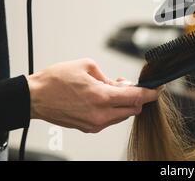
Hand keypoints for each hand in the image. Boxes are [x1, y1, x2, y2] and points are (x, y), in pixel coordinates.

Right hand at [26, 58, 162, 132]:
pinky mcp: (88, 128)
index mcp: (101, 97)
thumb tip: (122, 84)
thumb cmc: (56, 80)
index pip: (136, 97)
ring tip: (111, 89)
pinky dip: (113, 109)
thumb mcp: (87, 67)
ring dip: (123, 103)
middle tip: (127, 84)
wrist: (34, 97)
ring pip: (122, 116)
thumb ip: (109, 77)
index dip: (151, 93)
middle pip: (133, 109)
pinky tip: (104, 98)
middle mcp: (100, 114)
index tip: (159, 89)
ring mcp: (94, 124)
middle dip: (136, 97)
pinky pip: (110, 120)